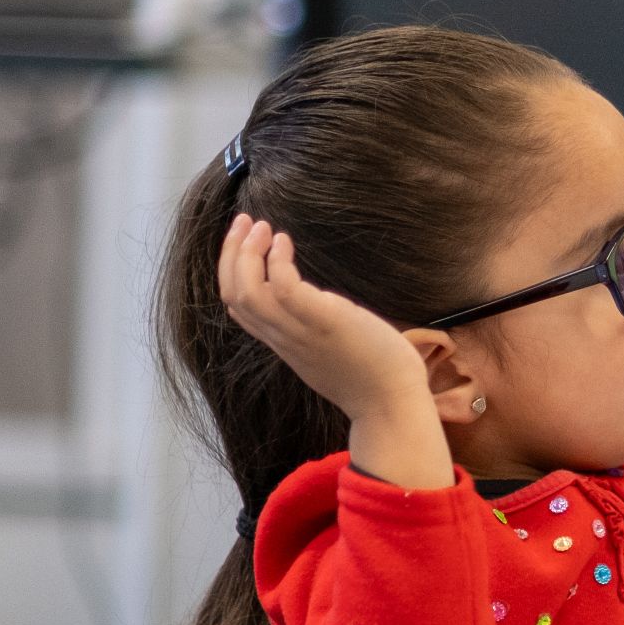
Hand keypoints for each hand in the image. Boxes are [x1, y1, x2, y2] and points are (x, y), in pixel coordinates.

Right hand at [217, 214, 454, 491]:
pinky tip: (287, 241)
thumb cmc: (373, 374)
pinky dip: (277, 260)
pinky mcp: (321, 323)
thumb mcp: (332, 348)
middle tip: (243, 221)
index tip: (244, 243)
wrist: (392, 402)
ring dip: (246, 252)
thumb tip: (324, 305)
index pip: (239, 308)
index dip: (233, 272)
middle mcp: (283, 338)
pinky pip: (283, 287)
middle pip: (233, 295)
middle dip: (231, 254)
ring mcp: (299, 332)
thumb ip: (317, 327)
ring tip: (260, 225)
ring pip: (247, 291)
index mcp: (284, 343)